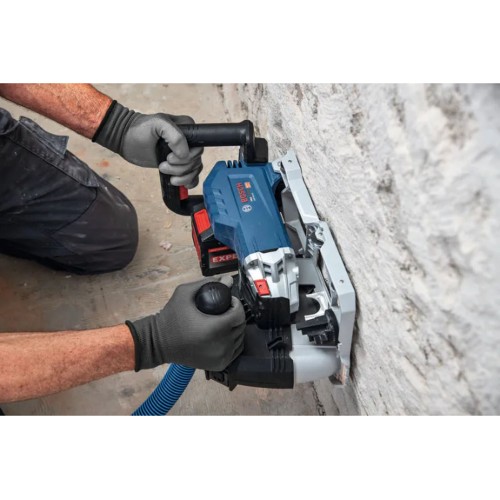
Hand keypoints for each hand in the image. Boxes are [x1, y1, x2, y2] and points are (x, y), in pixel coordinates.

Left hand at [93, 101, 202, 187]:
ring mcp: (183, 155)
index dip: (187, 156)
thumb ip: (175, 136)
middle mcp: (189, 142)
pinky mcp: (178, 166)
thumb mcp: (158, 124)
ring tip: (163, 170)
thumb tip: (185, 155)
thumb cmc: (140, 129)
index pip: (198, 148)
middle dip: (180, 167)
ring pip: (194, 171)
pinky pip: (192, 177)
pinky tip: (177, 182)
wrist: (126, 139)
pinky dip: (187, 182)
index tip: (170, 157)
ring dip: (180, 176)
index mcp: (188, 129)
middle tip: (163, 164)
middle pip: (196, 161)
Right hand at [126, 276, 245, 370]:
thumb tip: (226, 279)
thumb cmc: (171, 317)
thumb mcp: (184, 293)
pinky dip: (233, 341)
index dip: (235, 304)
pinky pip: (236, 350)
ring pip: (240, 339)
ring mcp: (221, 357)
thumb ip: (206, 283)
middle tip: (224, 310)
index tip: (227, 301)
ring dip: (235, 328)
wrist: (158, 343)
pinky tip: (223, 334)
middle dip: (235, 315)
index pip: (239, 314)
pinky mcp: (219, 364)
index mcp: (214, 329)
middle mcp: (221, 345)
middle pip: (240, 326)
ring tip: (223, 321)